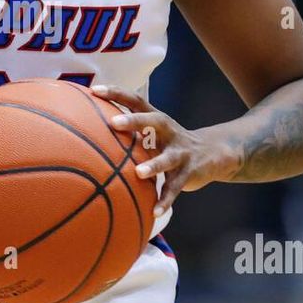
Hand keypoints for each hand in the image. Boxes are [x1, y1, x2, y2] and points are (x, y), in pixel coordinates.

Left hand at [91, 84, 242, 216]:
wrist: (213, 153)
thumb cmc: (169, 143)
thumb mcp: (153, 132)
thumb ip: (130, 130)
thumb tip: (89, 132)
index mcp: (157, 119)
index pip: (135, 100)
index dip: (116, 93)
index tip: (95, 90)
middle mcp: (169, 132)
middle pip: (153, 121)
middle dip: (134, 121)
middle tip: (113, 123)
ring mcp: (180, 152)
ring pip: (167, 159)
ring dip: (153, 165)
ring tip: (139, 173)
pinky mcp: (188, 173)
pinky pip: (175, 188)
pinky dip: (165, 200)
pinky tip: (154, 212)